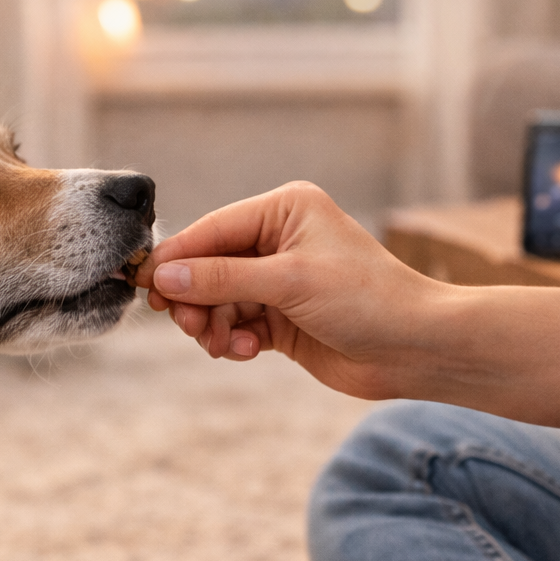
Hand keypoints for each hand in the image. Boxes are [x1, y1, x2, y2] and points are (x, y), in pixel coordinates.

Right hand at [135, 182, 448, 399]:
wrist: (416, 348)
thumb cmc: (367, 300)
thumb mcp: (289, 282)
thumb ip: (222, 278)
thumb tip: (163, 277)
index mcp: (285, 209)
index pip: (212, 229)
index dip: (175, 258)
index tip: (143, 285)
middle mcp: (280, 239)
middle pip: (209, 266)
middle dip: (196, 299)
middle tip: (191, 328)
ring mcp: (281, 280)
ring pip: (219, 300)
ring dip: (214, 325)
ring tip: (223, 346)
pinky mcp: (284, 318)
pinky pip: (237, 324)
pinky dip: (234, 340)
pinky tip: (249, 351)